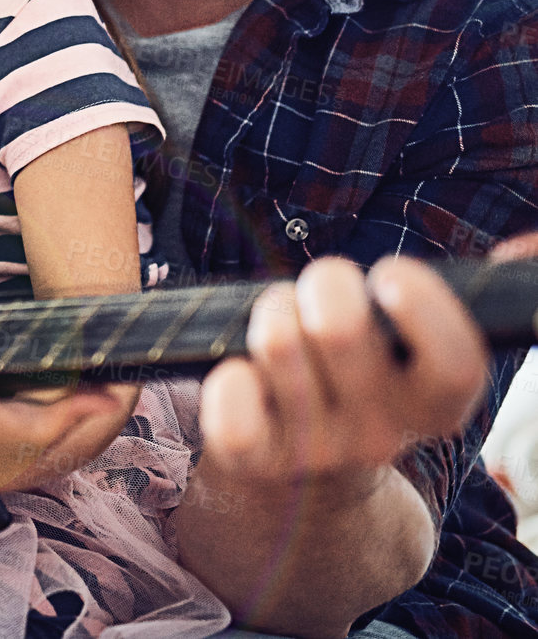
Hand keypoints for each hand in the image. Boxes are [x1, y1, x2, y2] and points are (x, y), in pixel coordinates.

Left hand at [198, 255, 489, 493]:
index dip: (424, 308)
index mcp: (435, 402)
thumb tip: (522, 251)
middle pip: (341, 328)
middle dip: (323, 282)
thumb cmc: (356, 375)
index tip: (391, 274)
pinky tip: (239, 372)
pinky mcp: (256, 460)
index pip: (458, 362)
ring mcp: (318, 449)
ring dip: (270, 312)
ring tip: (278, 324)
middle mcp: (384, 433)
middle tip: (319, 292)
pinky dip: (226, 376)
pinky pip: (231, 409)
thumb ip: (449, 305)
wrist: (303, 484)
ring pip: (278, 344)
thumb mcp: (411, 346)